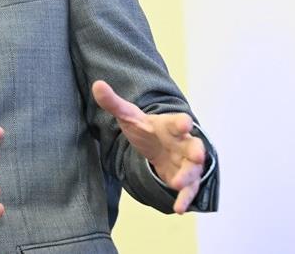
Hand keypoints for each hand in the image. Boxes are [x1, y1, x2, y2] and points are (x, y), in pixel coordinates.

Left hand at [91, 81, 205, 213]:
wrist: (158, 146)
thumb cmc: (146, 129)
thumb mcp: (129, 116)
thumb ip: (114, 102)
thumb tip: (96, 84)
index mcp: (170, 126)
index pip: (178, 122)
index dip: (181, 122)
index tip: (184, 122)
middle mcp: (183, 143)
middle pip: (194, 146)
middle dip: (196, 151)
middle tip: (197, 155)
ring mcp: (186, 162)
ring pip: (193, 170)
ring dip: (188, 176)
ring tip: (177, 184)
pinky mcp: (185, 179)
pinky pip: (189, 190)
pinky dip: (185, 198)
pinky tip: (178, 209)